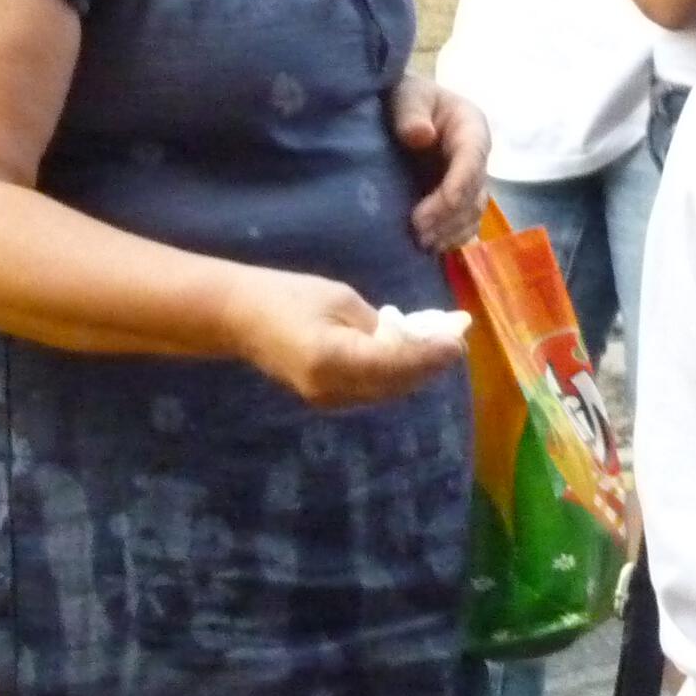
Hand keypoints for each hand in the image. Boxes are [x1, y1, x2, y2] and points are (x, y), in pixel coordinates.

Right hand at [226, 267, 466, 408]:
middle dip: (430, 365)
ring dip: (416, 373)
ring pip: (388, 391)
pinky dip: (396, 376)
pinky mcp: (327, 400)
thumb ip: (378, 324)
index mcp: (332, 359)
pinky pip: (373, 391)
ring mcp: (329, 400)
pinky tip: (410, 358)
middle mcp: (333, 389)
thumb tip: (415, 338)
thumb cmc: (286, 296)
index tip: (458, 343)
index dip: (431, 355)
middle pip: (397, 383)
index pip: (396, 364)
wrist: (238, 317)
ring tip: (439, 350)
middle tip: (455, 344)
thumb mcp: (339, 299)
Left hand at [390, 74, 490, 250]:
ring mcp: (470, 179)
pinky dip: (452, 237)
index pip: (472, 161)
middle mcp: (477, 157)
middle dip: (448, 216)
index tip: (429, 211)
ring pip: (472, 212)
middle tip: (418, 232)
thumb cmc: (404, 95)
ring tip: (423, 244)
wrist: (400, 106)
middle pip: (474, 193)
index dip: (456, 188)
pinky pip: (465, 222)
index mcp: (472, 128)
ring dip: (451, 231)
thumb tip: (421, 136)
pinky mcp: (459, 197)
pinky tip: (432, 248)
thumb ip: (412, 112)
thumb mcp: (406, 94)